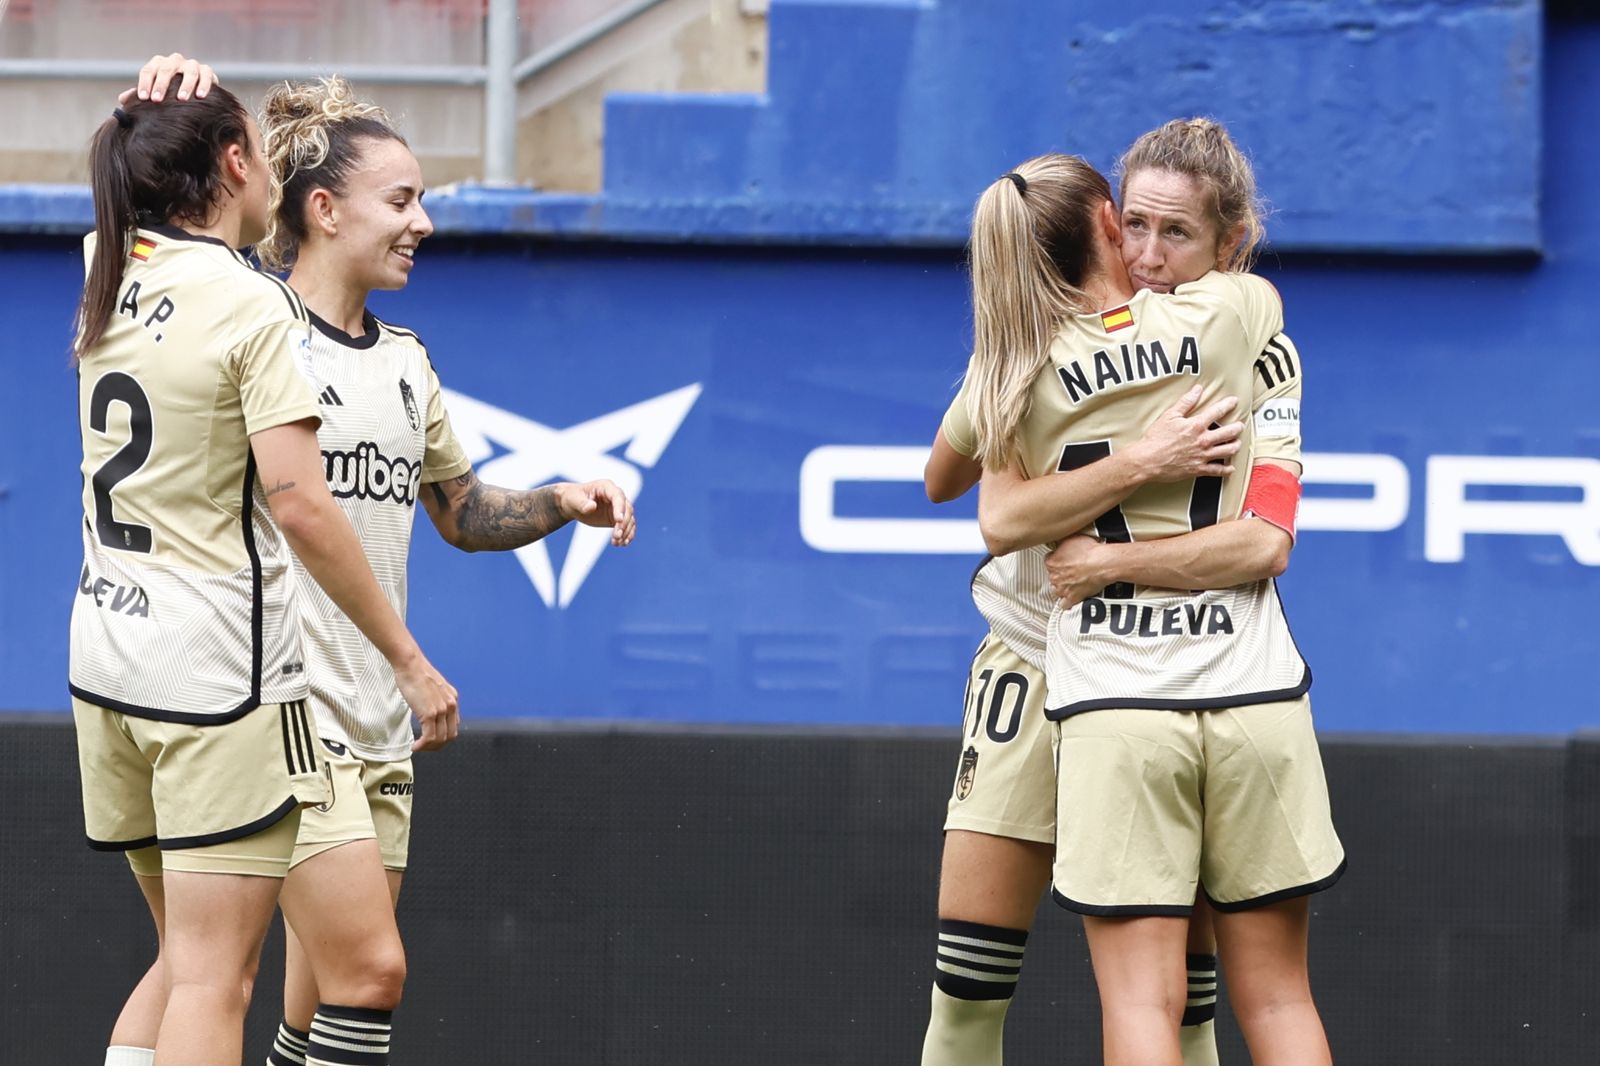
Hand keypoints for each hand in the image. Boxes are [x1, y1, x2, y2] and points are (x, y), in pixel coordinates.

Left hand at [119, 53, 218, 104]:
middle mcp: (174, 61)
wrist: (194, 91)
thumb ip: (140, 95)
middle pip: (166, 69)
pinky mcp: (207, 71)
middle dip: (161, 85)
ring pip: (188, 72)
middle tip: (157, 100)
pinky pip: (206, 75)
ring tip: (182, 99)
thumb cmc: (170, 93)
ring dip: (185, 85)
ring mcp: (191, 65)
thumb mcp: (155, 92)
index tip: (143, 99)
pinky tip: (200, 96)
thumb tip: (123, 100)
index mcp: (158, 64)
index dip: (144, 84)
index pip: (148, 71)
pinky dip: (203, 85)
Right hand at [394, 651, 459, 752]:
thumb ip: (435, 700)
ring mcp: (442, 710)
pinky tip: (415, 746)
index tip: (431, 740)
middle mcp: (451, 705)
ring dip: (428, 747)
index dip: (442, 737)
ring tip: (418, 747)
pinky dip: (422, 745)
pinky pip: (430, 737)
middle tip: (424, 748)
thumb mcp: (432, 689)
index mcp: (453, 699)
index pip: (453, 726)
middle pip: (450, 736)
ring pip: (440, 739)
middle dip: (437, 746)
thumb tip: (428, 713)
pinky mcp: (430, 713)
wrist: (410, 664)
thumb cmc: (415, 674)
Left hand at [557, 480, 636, 545]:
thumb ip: (582, 503)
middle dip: (623, 524)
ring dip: (626, 532)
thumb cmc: (572, 497)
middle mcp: (615, 496)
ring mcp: (618, 507)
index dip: (620, 508)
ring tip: (617, 543)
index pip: (618, 496)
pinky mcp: (617, 518)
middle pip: (627, 509)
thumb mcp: (573, 499)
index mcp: (606, 487)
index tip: (618, 521)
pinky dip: (627, 535)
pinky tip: (622, 544)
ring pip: (629, 519)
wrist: (573, 505)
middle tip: (616, 536)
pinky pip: (627, 526)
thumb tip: (591, 507)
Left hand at [1046, 535, 1110, 607]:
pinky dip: (1067, 602)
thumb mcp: (1071, 538)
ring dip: (1061, 587)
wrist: (1102, 564)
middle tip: (1070, 570)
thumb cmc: (1089, 551)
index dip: (1057, 559)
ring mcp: (1062, 588)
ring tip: (1070, 583)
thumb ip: (1060, 542)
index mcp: (1051, 562)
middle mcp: (1054, 576)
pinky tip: (1070, 598)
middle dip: (1060, 573)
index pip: (1049, 561)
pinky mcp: (1072, 598)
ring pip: (1056, 590)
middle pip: (1052, 575)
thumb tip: (1057, 541)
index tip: (1063, 560)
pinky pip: (1064, 604)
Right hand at [1126, 385, 1241, 482]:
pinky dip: (1226, 470)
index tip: (1234, 401)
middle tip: (1239, 425)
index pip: (1218, 411)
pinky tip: (1230, 468)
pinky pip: (1218, 470)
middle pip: (1229, 432)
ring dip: (1235, 446)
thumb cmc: (1156, 438)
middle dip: (1237, 427)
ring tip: (1237, 443)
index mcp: (1196, 425)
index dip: (1228, 404)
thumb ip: (1186, 402)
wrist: (1147, 460)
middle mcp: (1203, 440)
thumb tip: (1197, 390)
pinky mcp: (1199, 469)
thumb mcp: (1169, 416)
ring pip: (1228, 450)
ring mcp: (1203, 456)